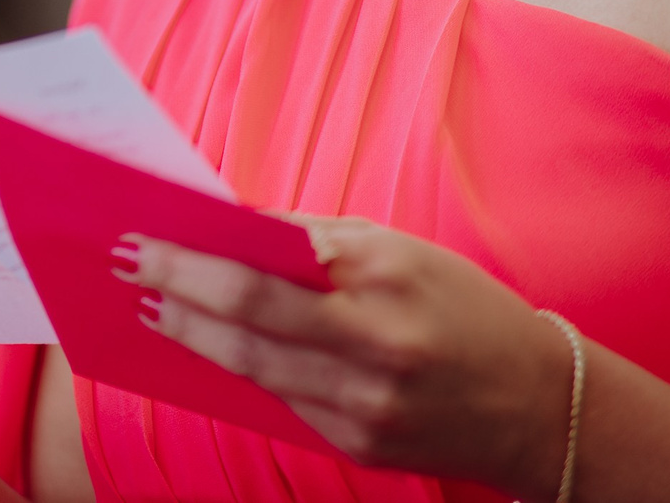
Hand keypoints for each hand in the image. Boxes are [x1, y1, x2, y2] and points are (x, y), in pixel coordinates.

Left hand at [115, 216, 572, 497]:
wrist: (542, 407)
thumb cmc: (464, 310)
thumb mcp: (399, 252)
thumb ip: (314, 241)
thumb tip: (230, 223)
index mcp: (382, 283)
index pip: (261, 272)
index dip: (192, 259)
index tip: (143, 238)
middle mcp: (372, 349)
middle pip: (245, 323)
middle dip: (176, 292)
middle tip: (127, 266)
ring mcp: (363, 407)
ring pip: (251, 369)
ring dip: (193, 336)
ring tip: (155, 307)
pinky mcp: (359, 446)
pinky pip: (283, 400)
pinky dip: (242, 370)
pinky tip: (212, 346)